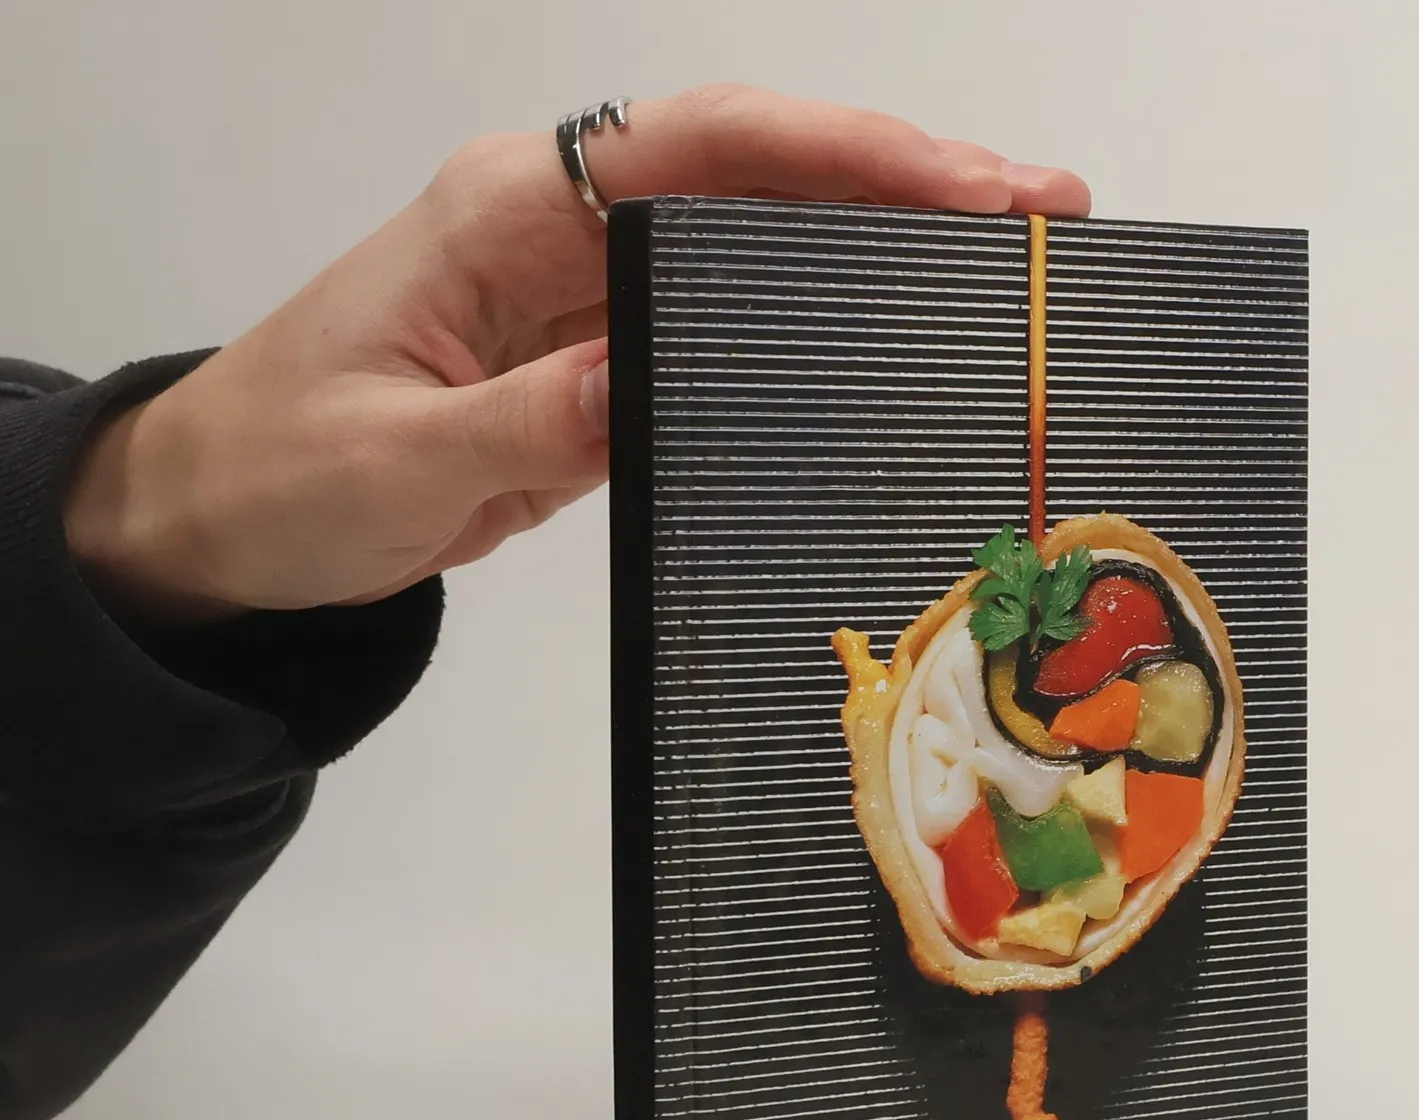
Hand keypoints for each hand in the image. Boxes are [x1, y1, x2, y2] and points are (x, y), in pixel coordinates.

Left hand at [64, 85, 1091, 626]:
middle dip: (904, 180)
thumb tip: (646, 378)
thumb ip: (527, 420)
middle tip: (1040, 216)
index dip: (847, 156)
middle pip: (758, 171)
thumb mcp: (395, 458)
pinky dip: (817, 323)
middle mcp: (560, 227)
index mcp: (508, 212)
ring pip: (759, 241)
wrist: (225, 518)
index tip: (968, 187)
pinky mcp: (600, 360)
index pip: (704, 149)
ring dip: (879, 246)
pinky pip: (729, 324)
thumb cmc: (280, 472)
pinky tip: (895, 338)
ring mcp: (588, 291)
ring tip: (1005, 268)